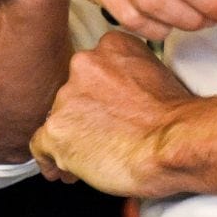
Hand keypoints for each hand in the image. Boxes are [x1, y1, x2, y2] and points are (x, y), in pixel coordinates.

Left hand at [30, 30, 196, 196]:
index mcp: (110, 47)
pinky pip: (41, 146)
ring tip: (92, 158)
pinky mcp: (58, 129)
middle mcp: (84, 65)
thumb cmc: (175, 119)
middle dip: (83, 118)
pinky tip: (62, 169)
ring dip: (72, 139)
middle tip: (102, 138)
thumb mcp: (156, 75)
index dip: (95, 96)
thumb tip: (122, 96)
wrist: (173, 142)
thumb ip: (129, 77)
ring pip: (58, 120)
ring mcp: (68, 97)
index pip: (90, 70)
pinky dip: (51, 160)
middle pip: (72, 94)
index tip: (102, 111)